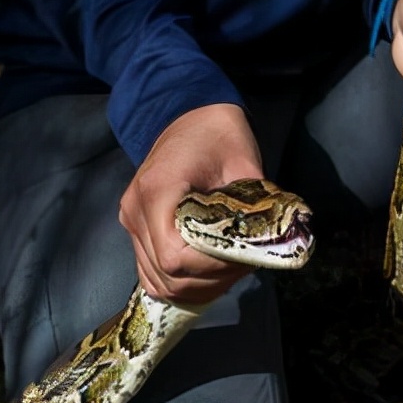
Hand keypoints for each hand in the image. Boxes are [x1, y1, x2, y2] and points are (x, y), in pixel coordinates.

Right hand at [118, 103, 262, 303]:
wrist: (191, 116)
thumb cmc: (220, 135)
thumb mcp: (244, 165)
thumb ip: (253, 210)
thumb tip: (270, 249)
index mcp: (157, 191)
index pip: (175, 257)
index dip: (210, 268)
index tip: (243, 257)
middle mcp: (135, 211)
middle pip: (167, 276)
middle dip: (211, 281)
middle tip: (245, 266)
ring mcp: (132, 222)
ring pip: (158, 281)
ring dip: (197, 286)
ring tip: (230, 271)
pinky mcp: (136, 229)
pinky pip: (151, 273)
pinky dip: (180, 283)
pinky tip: (209, 274)